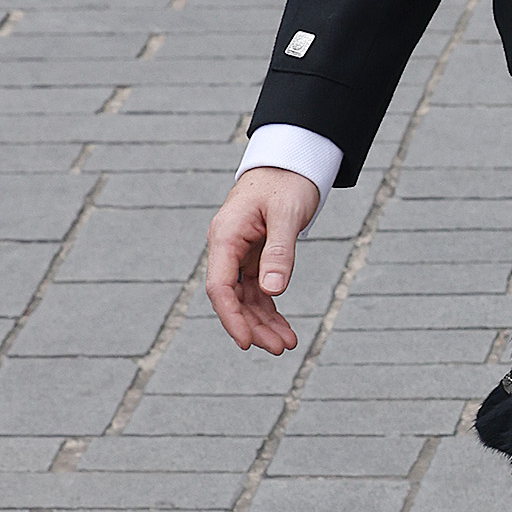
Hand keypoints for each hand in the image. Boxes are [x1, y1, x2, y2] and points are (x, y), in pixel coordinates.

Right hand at [204, 166, 321, 355]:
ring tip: (288, 344)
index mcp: (225, 236)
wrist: (290, 163)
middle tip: (280, 348)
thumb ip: (279, 251)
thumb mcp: (286, 214)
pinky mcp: (255, 257)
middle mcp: (227, 248)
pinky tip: (284, 328)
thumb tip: (272, 290)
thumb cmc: (286, 182)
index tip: (245, 343)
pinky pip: (258, 290)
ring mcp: (239, 254)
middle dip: (253, 326)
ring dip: (263, 323)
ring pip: (246, 298)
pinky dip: (270, 309)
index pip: (220, 286)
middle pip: (232, 298)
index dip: (231, 317)